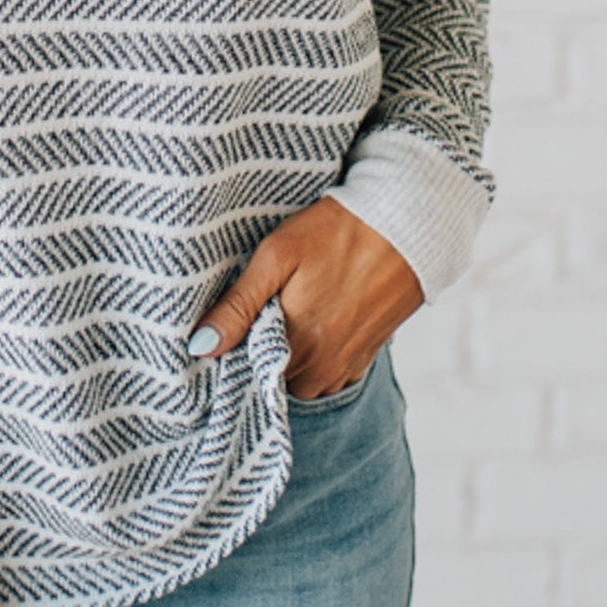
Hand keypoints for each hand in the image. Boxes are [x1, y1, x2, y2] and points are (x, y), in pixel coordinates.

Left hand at [187, 198, 423, 399]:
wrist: (405, 225)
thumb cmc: (336, 233)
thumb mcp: (277, 257)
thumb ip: (238, 306)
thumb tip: (201, 347)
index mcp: (296, 345)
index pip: (248, 373)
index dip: (236, 350)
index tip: (235, 324)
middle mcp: (322, 367)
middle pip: (274, 379)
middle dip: (263, 353)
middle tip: (264, 309)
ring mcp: (347, 366)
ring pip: (301, 381)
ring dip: (291, 357)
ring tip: (291, 311)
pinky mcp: (366, 357)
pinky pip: (329, 374)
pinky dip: (317, 356)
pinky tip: (317, 317)